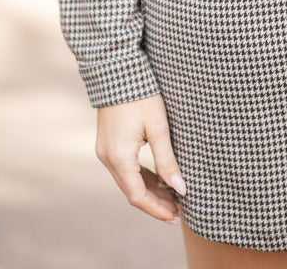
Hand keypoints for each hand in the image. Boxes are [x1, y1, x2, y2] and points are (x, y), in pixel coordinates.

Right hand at [95, 94, 186, 222]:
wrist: (117, 70)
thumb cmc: (141, 95)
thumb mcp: (158, 127)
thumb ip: (167, 160)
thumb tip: (181, 188)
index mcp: (119, 157)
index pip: (137, 196)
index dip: (156, 209)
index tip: (176, 217)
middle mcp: (107, 158)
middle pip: (132, 191)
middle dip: (155, 203)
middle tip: (178, 211)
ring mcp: (105, 151)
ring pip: (128, 181)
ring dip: (149, 190)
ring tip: (172, 198)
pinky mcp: (108, 144)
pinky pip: (125, 168)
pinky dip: (141, 177)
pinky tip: (158, 180)